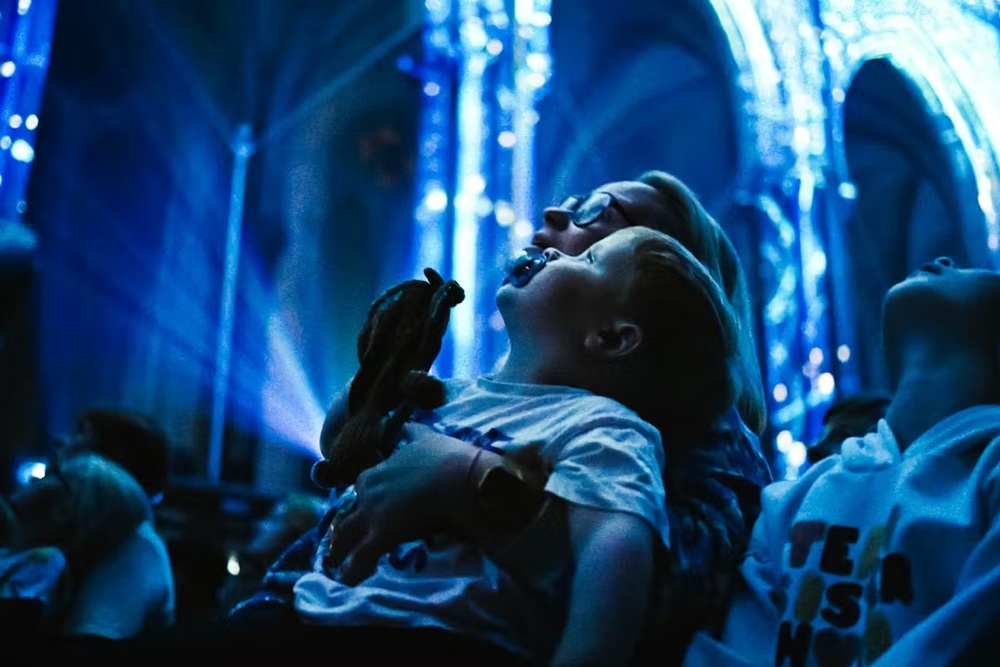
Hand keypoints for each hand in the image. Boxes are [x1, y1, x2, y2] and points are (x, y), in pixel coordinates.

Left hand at [324, 422, 487, 584]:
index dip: (361, 505)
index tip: (364, 513)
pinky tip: (350, 582)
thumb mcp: (426, 438)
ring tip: (338, 565)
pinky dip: (353, 572)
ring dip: (340, 553)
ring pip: (344, 537)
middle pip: (344, 516)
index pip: (358, 491)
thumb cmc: (447, 458)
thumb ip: (413, 433)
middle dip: (341, 531)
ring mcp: (372, 513)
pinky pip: (360, 559)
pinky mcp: (382, 535)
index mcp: (375, 471)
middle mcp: (367, 492)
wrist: (461, 477)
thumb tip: (408, 425)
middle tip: (341, 544)